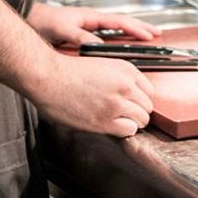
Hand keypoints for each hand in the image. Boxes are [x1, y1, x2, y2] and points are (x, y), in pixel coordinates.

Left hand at [28, 2, 158, 48]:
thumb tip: (97, 45)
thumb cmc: (45, 22)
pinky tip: (124, 44)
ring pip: (117, 27)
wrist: (31, 21)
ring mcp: (90, 25)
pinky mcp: (85, 32)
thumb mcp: (63, 30)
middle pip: (123, 21)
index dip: (136, 29)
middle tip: (158, 34)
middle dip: (141, 26)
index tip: (150, 36)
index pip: (120, 22)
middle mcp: (94, 19)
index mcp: (92, 17)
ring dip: (133, 31)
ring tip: (147, 37)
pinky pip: (109, 33)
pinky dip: (120, 36)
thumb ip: (80, 37)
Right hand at [29, 53, 153, 137]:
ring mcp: (117, 103)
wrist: (48, 78)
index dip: (139, 99)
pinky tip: (112, 126)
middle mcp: (126, 85)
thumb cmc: (68, 72)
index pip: (149, 90)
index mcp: (126, 69)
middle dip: (137, 112)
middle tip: (124, 115)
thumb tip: (131, 94)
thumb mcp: (102, 66)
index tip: (131, 104)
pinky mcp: (105, 120)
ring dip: (132, 123)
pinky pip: (129, 131)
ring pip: (142, 120)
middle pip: (147, 106)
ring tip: (118, 121)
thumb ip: (120, 78)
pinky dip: (124, 131)